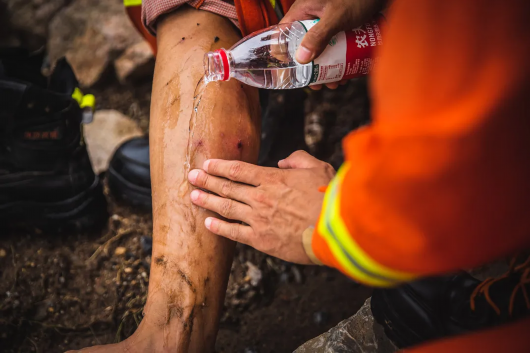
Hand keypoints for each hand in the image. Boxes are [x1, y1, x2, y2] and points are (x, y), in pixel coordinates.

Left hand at [187, 151, 334, 263]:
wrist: (334, 229)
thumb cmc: (329, 197)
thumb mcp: (318, 168)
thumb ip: (299, 159)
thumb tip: (284, 160)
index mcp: (272, 178)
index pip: (238, 170)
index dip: (220, 166)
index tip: (207, 164)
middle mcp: (260, 197)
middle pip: (227, 187)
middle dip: (207, 181)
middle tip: (191, 177)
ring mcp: (258, 218)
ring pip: (226, 207)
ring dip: (208, 201)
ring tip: (193, 196)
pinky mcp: (261, 239)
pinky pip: (234, 232)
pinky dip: (219, 227)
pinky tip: (208, 223)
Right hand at [282, 0, 386, 89]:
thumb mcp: (337, 17)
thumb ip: (318, 36)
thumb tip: (300, 59)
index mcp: (303, 10)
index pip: (283, 34)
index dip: (282, 54)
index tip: (290, 72)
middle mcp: (312, 17)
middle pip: (303, 47)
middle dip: (310, 69)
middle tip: (317, 84)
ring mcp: (327, 23)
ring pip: (321, 50)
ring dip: (326, 69)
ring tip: (335, 83)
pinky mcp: (342, 28)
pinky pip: (335, 48)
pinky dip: (339, 61)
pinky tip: (346, 74)